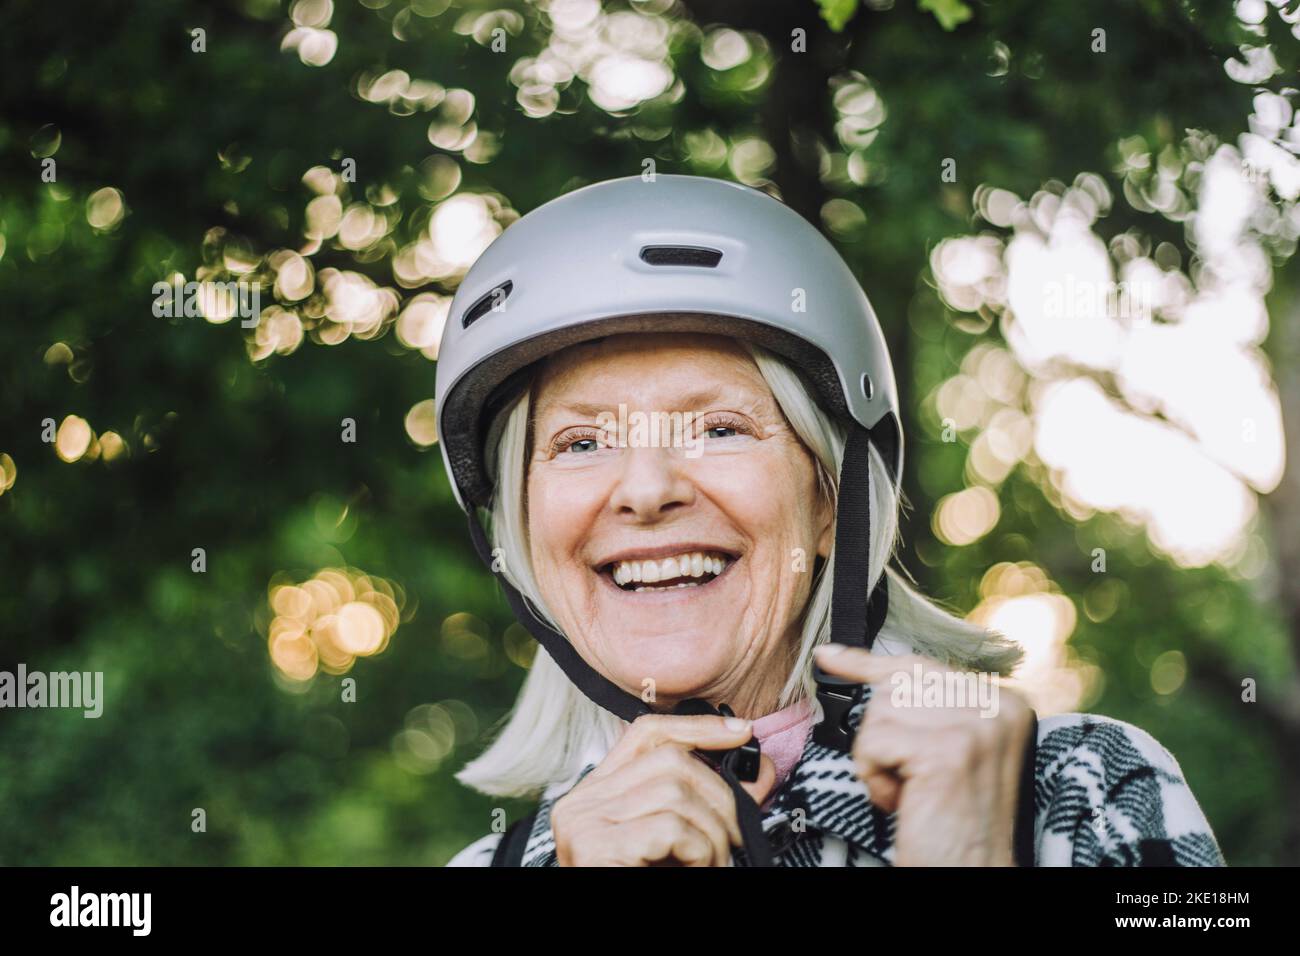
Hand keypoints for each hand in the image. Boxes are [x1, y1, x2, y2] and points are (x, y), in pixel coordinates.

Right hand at [551, 713, 776, 866]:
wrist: (598, 943)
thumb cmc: (641, 883)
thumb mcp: (675, 843)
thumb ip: (705, 805)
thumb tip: (759, 771)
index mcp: (596, 795)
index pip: (645, 734)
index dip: (696, 726)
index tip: (740, 733)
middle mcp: (581, 803)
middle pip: (669, 761)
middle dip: (719, 795)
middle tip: (733, 839)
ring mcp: (583, 823)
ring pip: (675, 792)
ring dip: (712, 832)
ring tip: (714, 865)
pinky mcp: (595, 848)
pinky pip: (670, 828)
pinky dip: (699, 851)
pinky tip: (699, 871)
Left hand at [813, 645, 1033, 865]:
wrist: (973, 873)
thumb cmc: (951, 820)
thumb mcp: (943, 750)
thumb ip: (914, 703)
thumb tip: (836, 657)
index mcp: (1005, 702)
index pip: (921, 665)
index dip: (869, 666)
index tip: (829, 656)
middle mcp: (998, 706)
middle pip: (895, 686)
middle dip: (885, 735)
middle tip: (913, 780)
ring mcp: (976, 725)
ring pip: (880, 711)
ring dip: (880, 759)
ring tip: (915, 794)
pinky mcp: (947, 751)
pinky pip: (873, 741)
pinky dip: (874, 776)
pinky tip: (905, 802)